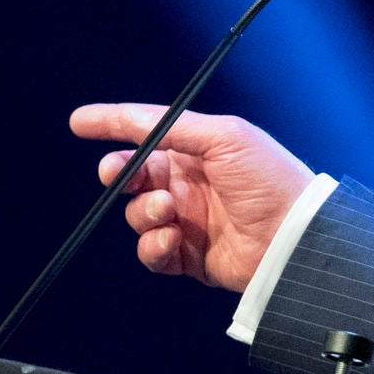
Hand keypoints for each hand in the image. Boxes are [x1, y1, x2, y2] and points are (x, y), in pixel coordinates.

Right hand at [68, 106, 314, 291]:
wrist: (294, 237)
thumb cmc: (268, 179)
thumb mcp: (224, 136)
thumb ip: (171, 125)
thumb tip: (127, 116)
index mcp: (197, 150)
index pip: (145, 134)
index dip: (111, 126)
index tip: (79, 123)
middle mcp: (188, 184)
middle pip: (132, 175)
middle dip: (119, 173)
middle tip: (120, 175)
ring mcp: (186, 221)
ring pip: (137, 215)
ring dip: (144, 211)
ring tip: (169, 210)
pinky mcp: (188, 257)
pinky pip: (151, 252)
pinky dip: (153, 245)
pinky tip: (171, 238)